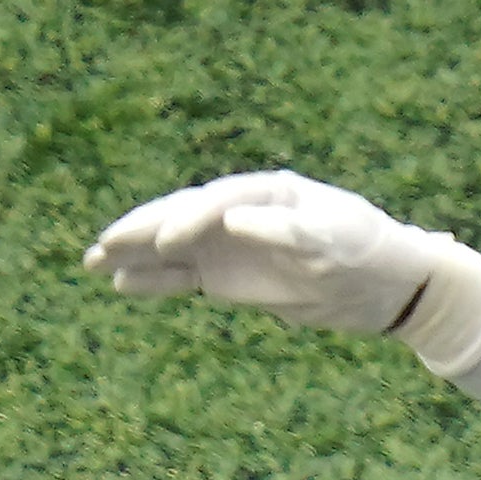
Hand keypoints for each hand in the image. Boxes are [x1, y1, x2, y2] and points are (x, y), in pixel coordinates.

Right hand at [83, 171, 454, 336]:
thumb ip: (291, 231)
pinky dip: (153, 281)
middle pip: (181, 218)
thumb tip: (234, 219)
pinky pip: (183, 277)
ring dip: (134, 255)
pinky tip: (120, 286)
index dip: (190, 220)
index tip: (169, 241)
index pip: (216, 202)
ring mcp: (230, 245)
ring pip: (172, 248)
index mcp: (267, 193)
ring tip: (91, 263)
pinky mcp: (229, 277)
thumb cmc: (370, 252)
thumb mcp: (339, 241)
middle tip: (105, 245)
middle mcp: (240, 214)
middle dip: (143, 232)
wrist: (388, 284)